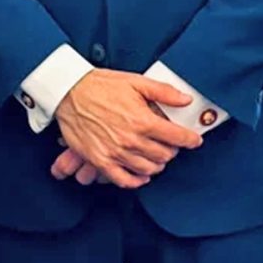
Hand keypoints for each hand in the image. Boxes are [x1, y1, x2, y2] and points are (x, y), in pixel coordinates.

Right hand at [55, 69, 202, 189]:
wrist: (68, 91)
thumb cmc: (100, 85)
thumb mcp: (134, 81)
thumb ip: (163, 92)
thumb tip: (186, 100)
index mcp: (142, 120)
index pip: (177, 137)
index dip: (190, 139)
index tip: (194, 140)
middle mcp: (131, 140)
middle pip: (164, 155)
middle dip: (171, 149)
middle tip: (169, 143)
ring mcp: (115, 153)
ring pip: (148, 169)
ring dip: (157, 164)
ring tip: (156, 156)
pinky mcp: (100, 160)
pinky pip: (124, 180)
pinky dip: (137, 180)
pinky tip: (141, 173)